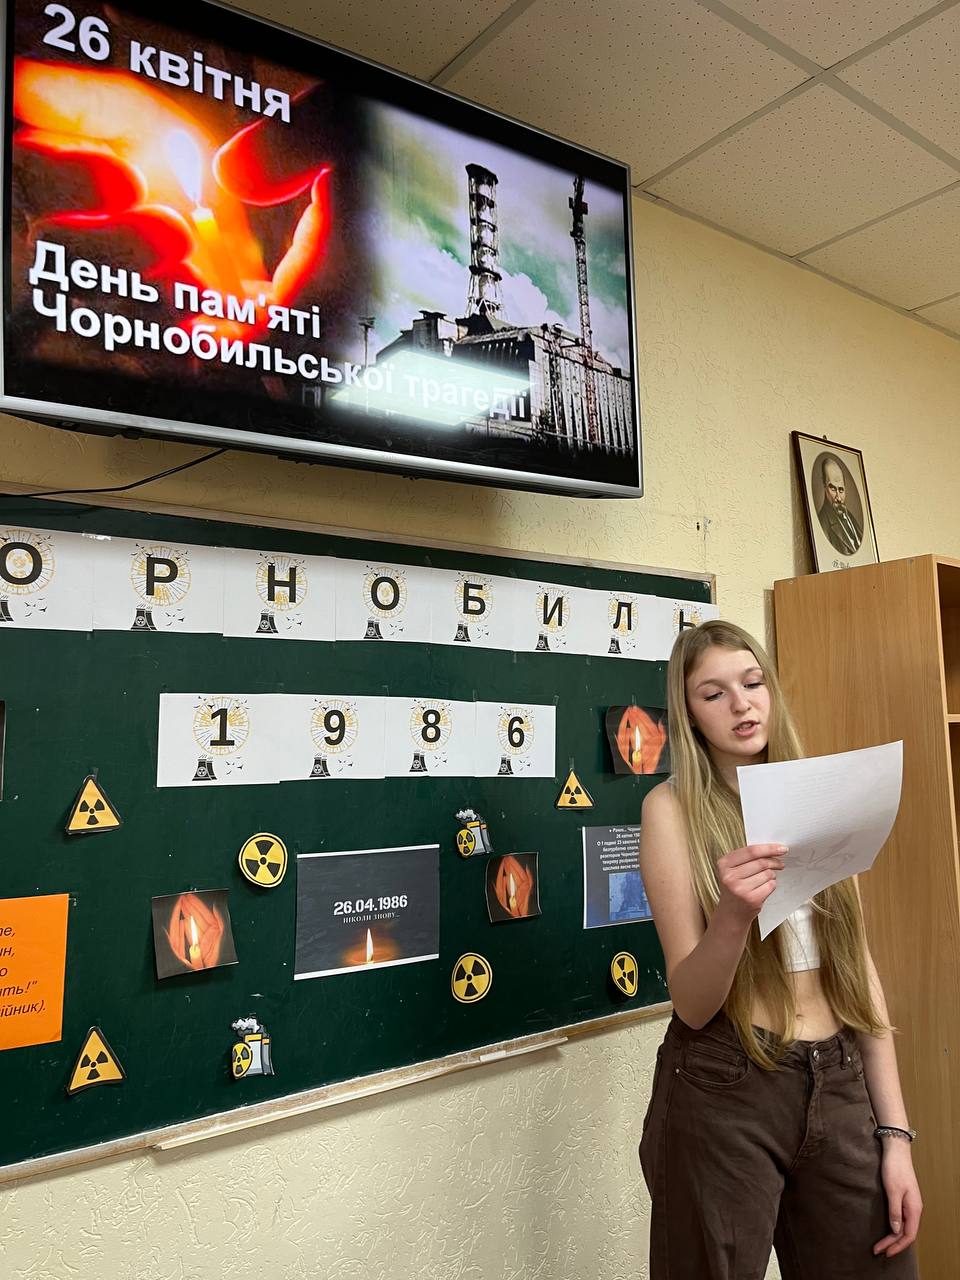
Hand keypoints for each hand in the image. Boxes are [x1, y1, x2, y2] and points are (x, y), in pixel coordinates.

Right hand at [715, 844, 786, 926]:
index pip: (751, 851)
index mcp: (724, 864)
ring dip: (772, 875)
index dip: (769, 848)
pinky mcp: (752, 899)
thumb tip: (773, 850)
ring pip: (767, 874)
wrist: (731, 913)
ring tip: (766, 879)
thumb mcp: (732, 869)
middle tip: (780, 864)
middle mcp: (730, 876)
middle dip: (774, 862)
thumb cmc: (735, 887)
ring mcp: (740, 889)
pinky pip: (770, 885)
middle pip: (761, 862)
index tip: (781, 848)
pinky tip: (764, 888)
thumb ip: (747, 858)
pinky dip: (772, 884)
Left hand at [874, 1142, 921, 1257]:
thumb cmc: (895, 1168)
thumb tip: (895, 1230)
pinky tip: (886, 1231)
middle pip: (905, 1233)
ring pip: (903, 1227)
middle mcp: (914, 1209)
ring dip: (892, 1237)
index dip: (897, 1246)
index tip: (885, 1252)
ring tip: (880, 1245)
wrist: (896, 1150)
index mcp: (914, 1209)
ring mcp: (909, 1204)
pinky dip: (893, 1228)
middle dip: (892, 1244)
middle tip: (877, 1251)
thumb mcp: (893, 1191)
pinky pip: (900, 1219)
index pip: (909, 1235)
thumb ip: (895, 1212)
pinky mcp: (903, 1199)